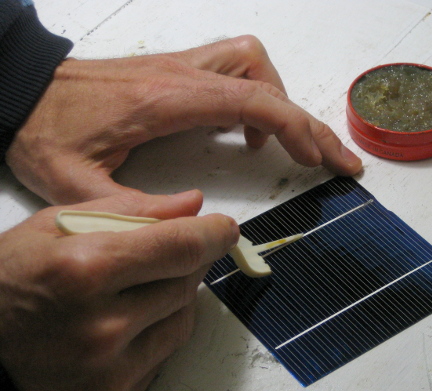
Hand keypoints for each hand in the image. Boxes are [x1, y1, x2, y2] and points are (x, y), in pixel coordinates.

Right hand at [0, 190, 237, 390]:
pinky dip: (151, 339)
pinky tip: (117, 332)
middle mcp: (101, 328)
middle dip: (182, 263)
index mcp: (84, 271)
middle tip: (153, 259)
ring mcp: (109, 373)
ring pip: (182, 321)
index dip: (213, 233)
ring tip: (128, 295)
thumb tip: (192, 203)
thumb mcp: (52, 228)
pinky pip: (161, 359)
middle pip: (187, 283)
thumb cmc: (4, 287)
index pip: (182, 246)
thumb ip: (130, 209)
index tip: (224, 228)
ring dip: (170, 301)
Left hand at [5, 35, 361, 204]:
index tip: (321, 161)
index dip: (297, 130)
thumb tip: (194, 219)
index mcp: (166, 100)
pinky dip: (255, 98)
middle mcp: (181, 75)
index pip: (253, 100)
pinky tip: (247, 133)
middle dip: (307, 119)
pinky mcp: (174, 73)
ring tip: (286, 145)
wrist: (18, 88)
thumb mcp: (74, 186)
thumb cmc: (43, 129)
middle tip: (333, 158)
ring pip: (253, 63)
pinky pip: (233, 71)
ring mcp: (179, 68)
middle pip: (266, 78)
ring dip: (280, 101)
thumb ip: (133, 212)